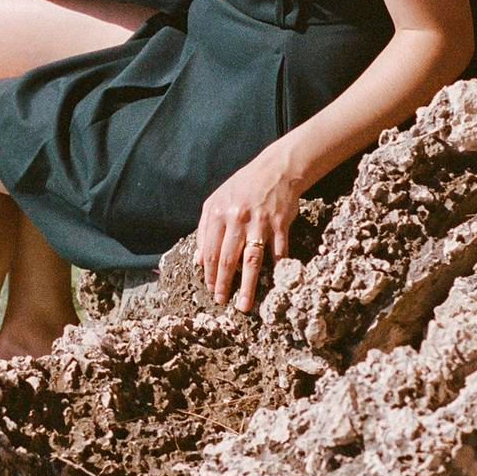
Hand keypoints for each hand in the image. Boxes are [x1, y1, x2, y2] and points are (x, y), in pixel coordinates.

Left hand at [196, 145, 304, 312]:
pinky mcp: (280, 224)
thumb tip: (196, 261)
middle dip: (223, 284)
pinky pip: (278, 252)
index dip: (208, 273)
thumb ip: (204, 229)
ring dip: (247, 286)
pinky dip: (276, 270)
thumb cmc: (243, 187)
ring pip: (251, 260)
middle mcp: (237, 218)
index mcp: (218, 213)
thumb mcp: (216, 201)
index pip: (209, 250)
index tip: (210, 289)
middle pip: (227, 259)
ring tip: (243, 305)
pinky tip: (273, 286)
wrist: (275, 170)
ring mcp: (260, 222)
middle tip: (221, 302)